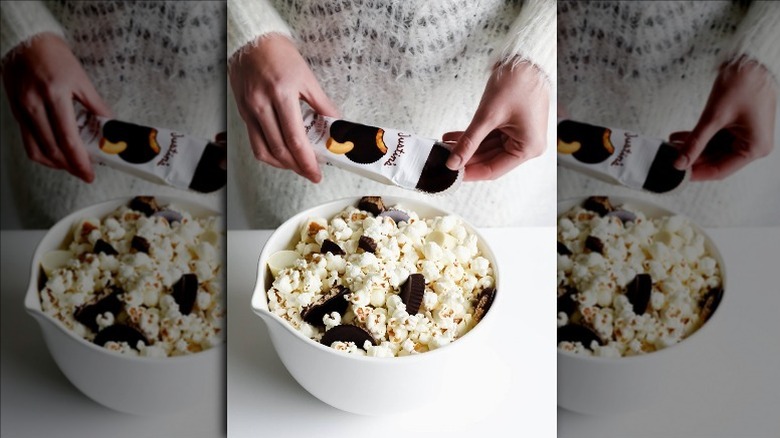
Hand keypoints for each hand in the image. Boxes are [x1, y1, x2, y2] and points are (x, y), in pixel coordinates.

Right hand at [1, 33, 110, 181]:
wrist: (24, 41)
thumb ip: (96, 105)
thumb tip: (110, 126)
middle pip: (52, 149)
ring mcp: (22, 110)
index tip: (89, 174)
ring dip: (56, 163)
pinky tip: (57, 154)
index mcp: (54, 95)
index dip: (79, 161)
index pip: (68, 139)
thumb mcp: (81, 78)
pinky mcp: (15, 112)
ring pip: (36, 150)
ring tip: (73, 165)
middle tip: (85, 172)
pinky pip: (27, 141)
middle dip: (70, 166)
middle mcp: (34, 105)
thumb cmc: (54, 56)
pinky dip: (43, 153)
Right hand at [228, 33, 338, 182]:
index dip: (306, 161)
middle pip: (279, 149)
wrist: (251, 40)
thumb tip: (338, 124)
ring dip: (282, 164)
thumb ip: (323, 104)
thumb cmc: (280, 55)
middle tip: (311, 173)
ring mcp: (249, 110)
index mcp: (281, 94)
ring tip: (298, 166)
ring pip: (263, 150)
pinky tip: (281, 154)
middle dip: (297, 166)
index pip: (295, 139)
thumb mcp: (307, 77)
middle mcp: (261, 105)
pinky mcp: (242, 113)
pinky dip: (269, 153)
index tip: (316, 173)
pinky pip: (254, 142)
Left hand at [444, 60, 548, 180]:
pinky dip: (473, 137)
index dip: (470, 172)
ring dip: (467, 147)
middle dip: (466, 158)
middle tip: (442, 158)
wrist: (526, 58)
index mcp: (528, 148)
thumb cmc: (517, 83)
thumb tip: (453, 162)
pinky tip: (452, 138)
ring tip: (444, 146)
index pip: (493, 170)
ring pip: (488, 149)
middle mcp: (527, 145)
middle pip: (490, 160)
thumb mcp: (488, 116)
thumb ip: (469, 142)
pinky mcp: (513, 127)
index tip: (450, 174)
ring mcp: (520, 136)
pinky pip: (490, 137)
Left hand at [671, 59, 776, 180]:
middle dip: (691, 159)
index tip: (675, 174)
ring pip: (713, 150)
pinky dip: (698, 138)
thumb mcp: (713, 117)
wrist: (752, 59)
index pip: (720, 170)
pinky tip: (677, 137)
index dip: (696, 173)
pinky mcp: (738, 127)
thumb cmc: (742, 85)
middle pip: (716, 161)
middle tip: (667, 158)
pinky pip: (716, 138)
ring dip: (692, 148)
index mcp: (755, 148)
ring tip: (669, 145)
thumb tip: (678, 163)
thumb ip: (695, 142)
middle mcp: (753, 146)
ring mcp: (746, 136)